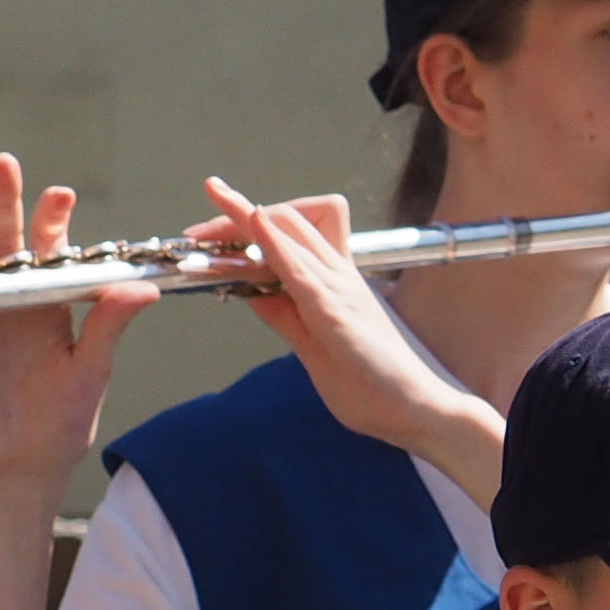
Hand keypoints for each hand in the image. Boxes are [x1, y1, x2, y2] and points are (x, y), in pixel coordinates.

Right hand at [0, 153, 152, 496]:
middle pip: (8, 241)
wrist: (21, 466)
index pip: (54, 250)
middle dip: (6, 201)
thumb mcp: (92, 370)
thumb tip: (139, 288)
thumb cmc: (62, 422)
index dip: (54, 219)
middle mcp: (15, 304)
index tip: (61, 194)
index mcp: (53, 304)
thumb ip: (109, 326)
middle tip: (6, 164)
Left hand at [192, 178, 492, 490]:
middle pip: (291, 220)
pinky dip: (278, 248)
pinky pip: (305, 271)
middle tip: (195, 231)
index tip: (212, 215)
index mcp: (332, 282)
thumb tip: (247, 290)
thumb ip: (281, 313)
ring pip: (296, 235)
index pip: (292, 233)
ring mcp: (341, 291)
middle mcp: (339, 276)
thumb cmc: (368, 380)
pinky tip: (257, 229)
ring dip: (251, 219)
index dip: (251, 219)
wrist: (415, 411)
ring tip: (217, 199)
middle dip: (239, 215)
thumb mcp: (309, 342)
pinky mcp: (339, 314)